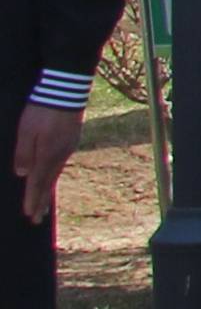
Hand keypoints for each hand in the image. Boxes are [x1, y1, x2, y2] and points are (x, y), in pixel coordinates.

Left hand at [12, 101, 73, 225]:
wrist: (66, 90)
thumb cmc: (42, 110)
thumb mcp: (26, 130)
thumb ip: (23, 153)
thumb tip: (22, 174)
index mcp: (47, 154)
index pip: (38, 183)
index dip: (32, 200)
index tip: (29, 216)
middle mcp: (60, 155)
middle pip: (49, 182)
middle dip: (41, 201)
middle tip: (37, 218)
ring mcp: (67, 147)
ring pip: (55, 173)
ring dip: (47, 189)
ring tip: (43, 202)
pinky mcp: (71, 139)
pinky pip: (60, 163)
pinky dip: (53, 174)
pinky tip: (51, 176)